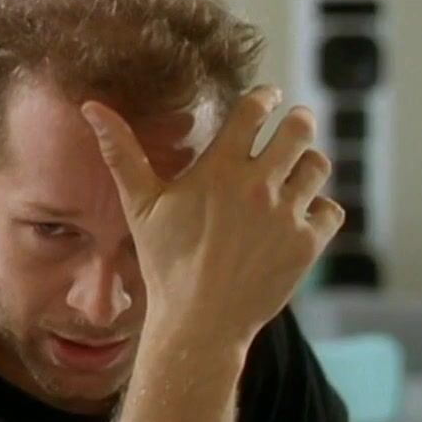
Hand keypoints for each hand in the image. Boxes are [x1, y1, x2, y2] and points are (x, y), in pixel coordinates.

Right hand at [81, 85, 343, 354]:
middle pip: (299, 129)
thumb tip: (91, 107)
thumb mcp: (140, 205)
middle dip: (299, 121)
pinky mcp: (307, 245)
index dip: (265, 98)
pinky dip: (319, 209)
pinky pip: (330, 210)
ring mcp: (287, 216)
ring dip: (308, 163)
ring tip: (296, 170)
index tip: (266, 99)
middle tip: (295, 124)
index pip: (256, 110)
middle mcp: (259, 187)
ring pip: (318, 166)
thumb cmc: (165, 262)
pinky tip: (299, 216)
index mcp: (220, 169)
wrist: (198, 323)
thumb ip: (122, 152)